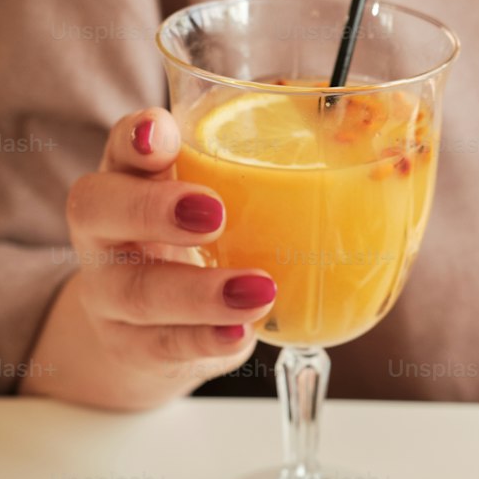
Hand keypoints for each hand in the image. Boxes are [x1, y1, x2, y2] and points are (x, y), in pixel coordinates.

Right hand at [22, 108, 276, 408]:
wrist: (148, 332)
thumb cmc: (193, 247)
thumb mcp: (214, 206)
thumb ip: (261, 178)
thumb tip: (379, 161)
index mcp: (128, 180)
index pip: (120, 147)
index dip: (137, 137)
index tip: (164, 131)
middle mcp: (105, 232)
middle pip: (98, 210)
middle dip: (154, 209)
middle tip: (214, 212)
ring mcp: (110, 295)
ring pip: (138, 291)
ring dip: (200, 292)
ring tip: (260, 289)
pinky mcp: (132, 347)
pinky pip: (164, 345)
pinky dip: (205, 340)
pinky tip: (240, 333)